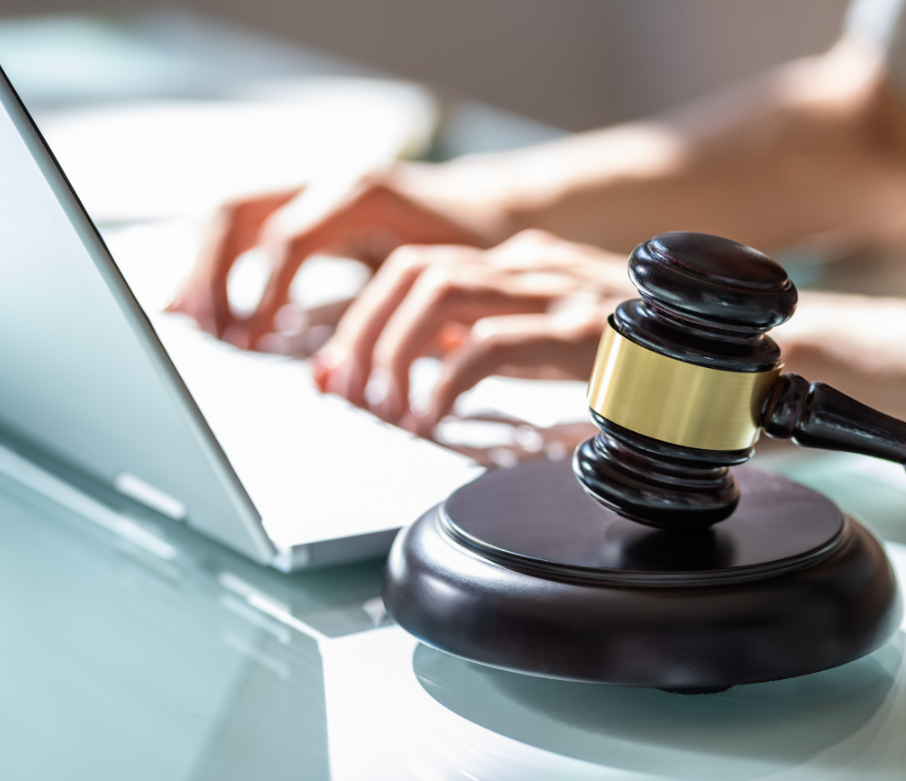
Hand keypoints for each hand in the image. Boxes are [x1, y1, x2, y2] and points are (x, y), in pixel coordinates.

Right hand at [168, 161, 515, 347]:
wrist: (494, 210)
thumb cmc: (476, 250)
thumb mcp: (439, 283)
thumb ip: (386, 319)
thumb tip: (332, 374)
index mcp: (363, 196)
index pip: (288, 239)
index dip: (264, 291)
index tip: (256, 338)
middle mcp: (329, 183)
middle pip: (238, 211)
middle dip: (212, 271)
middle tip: (207, 327)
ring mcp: (316, 189)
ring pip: (233, 212)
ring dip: (206, 264)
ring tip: (193, 318)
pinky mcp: (310, 207)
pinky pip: (249, 224)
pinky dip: (222, 260)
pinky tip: (209, 299)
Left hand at [312, 230, 634, 434]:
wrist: (722, 350)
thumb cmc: (633, 349)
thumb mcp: (542, 337)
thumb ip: (485, 339)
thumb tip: (418, 364)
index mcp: (515, 263)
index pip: (414, 267)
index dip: (362, 317)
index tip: (336, 368)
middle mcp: (527, 264)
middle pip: (413, 271)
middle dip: (362, 331)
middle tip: (346, 389)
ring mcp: (554, 290)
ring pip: (439, 294)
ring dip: (395, 352)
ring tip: (386, 407)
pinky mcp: (579, 329)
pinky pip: (487, 344)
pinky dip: (445, 383)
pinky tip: (434, 418)